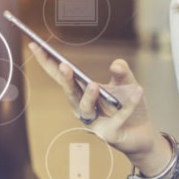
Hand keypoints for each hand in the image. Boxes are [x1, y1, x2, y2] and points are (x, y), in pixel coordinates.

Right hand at [29, 44, 159, 158]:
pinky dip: (128, 105)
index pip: (61, 76)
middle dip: (66, 80)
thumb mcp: (127, 84)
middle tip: (64, 66)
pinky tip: (138, 91)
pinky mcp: (109, 134)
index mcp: (82, 93)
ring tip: (94, 85)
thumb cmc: (128, 107)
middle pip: (70, 93)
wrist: (143, 134)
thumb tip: (116, 64)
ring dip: (89, 96)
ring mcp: (94, 123)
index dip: (47, 62)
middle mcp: (83, 108)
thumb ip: (122, 72)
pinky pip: (118, 118)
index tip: (35, 44)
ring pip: (85, 109)